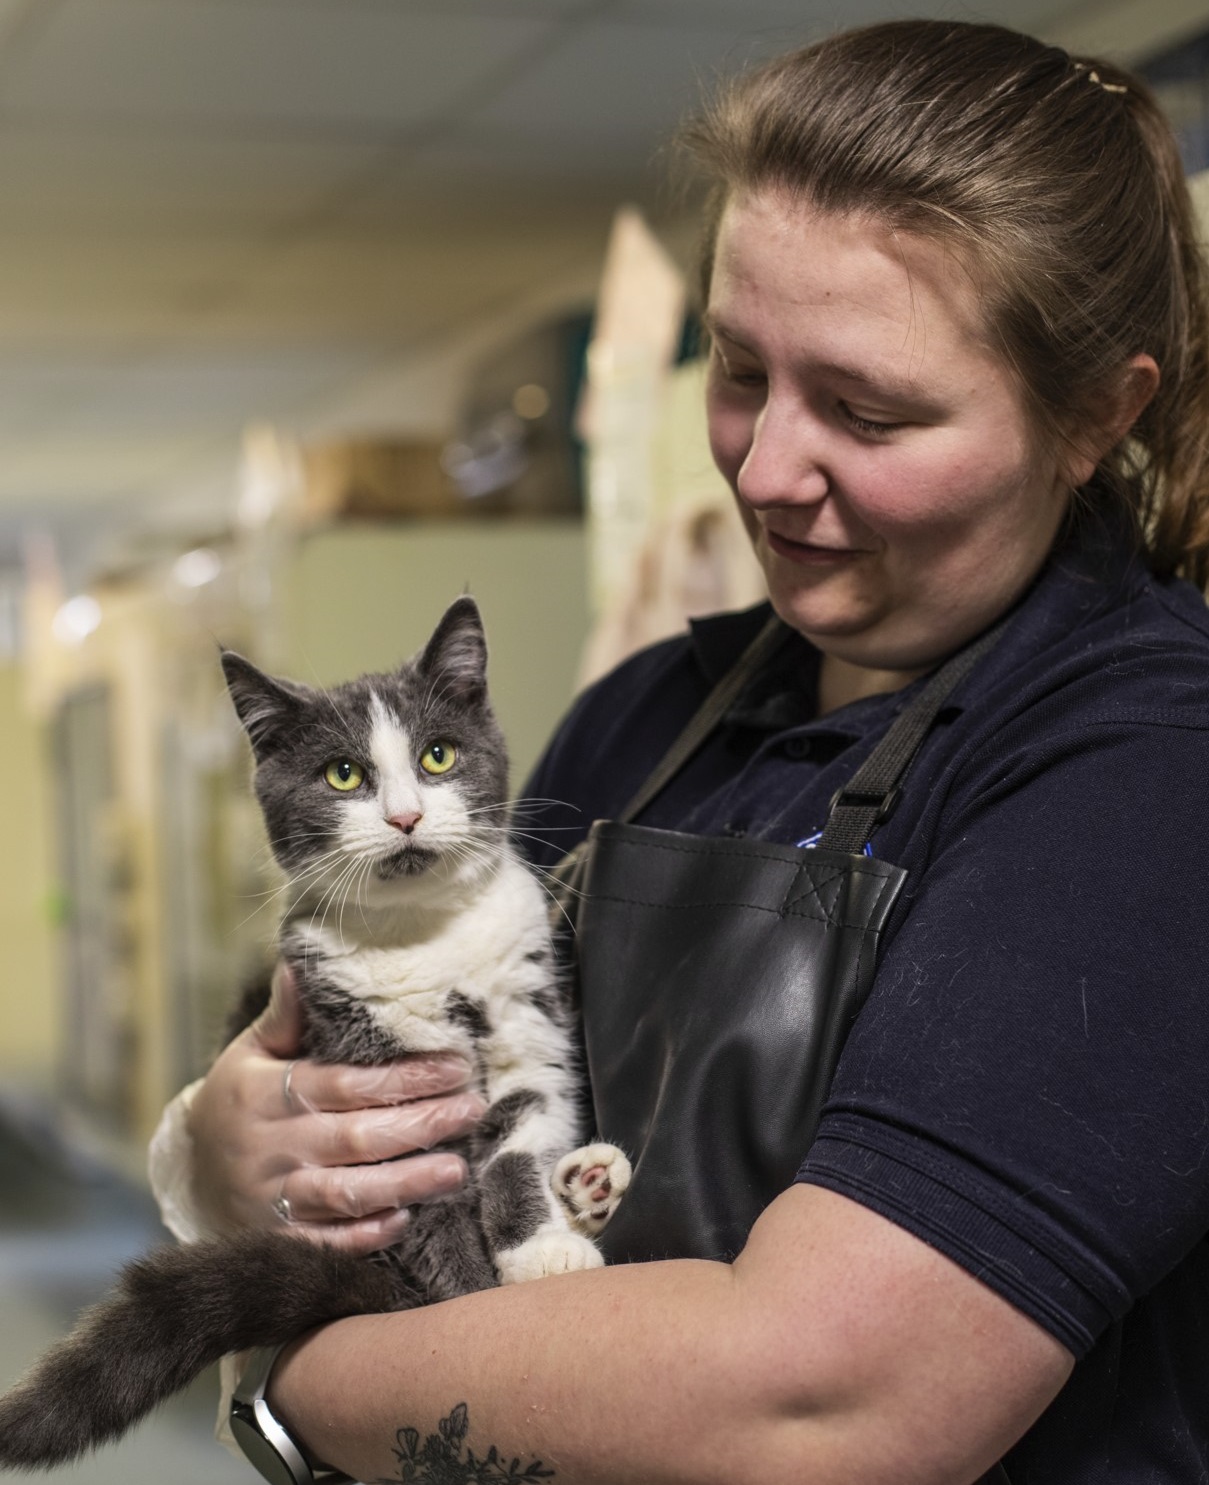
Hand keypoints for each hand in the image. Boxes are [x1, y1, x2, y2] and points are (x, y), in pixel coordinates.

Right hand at [187, 965, 484, 1251]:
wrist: (187, 1171)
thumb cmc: (237, 1098)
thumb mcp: (250, 1051)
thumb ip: (284, 1015)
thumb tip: (300, 962)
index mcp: (265, 1095)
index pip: (345, 1085)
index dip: (402, 1078)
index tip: (455, 1069)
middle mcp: (269, 1149)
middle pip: (354, 1139)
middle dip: (420, 1125)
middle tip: (472, 1112)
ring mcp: (272, 1200)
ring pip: (345, 1194)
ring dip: (405, 1183)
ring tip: (457, 1170)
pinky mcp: (276, 1240)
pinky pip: (324, 1243)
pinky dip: (364, 1235)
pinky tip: (405, 1219)